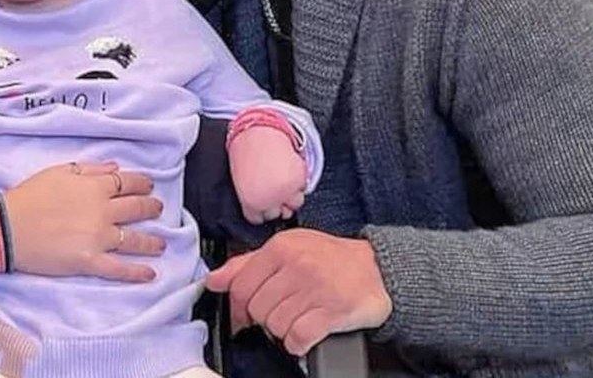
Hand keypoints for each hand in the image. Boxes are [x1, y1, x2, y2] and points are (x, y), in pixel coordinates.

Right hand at [5, 162, 164, 282]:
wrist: (7, 226)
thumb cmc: (28, 196)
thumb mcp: (58, 171)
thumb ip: (89, 169)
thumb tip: (115, 167)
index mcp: (94, 186)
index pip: (127, 182)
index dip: (142, 183)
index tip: (149, 185)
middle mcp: (102, 211)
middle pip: (136, 208)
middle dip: (151, 208)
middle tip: (158, 209)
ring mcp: (98, 238)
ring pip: (134, 240)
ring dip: (152, 241)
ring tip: (161, 244)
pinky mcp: (89, 261)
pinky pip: (119, 268)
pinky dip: (137, 272)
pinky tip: (151, 274)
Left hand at [206, 228, 391, 355]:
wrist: (379, 270)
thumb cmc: (330, 260)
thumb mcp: (288, 249)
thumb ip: (248, 263)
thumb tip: (214, 280)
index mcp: (281, 248)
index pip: (241, 286)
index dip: (238, 307)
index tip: (243, 316)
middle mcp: (296, 265)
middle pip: (257, 309)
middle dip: (264, 319)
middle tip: (280, 314)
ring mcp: (315, 289)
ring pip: (275, 325)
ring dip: (282, 331)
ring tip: (297, 320)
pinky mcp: (332, 312)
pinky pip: (297, 338)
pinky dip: (298, 343)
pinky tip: (306, 334)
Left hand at [229, 126, 305, 222]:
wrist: (258, 132)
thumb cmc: (245, 152)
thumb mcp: (240, 181)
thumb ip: (251, 199)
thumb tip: (260, 209)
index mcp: (250, 202)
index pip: (258, 219)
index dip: (260, 210)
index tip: (261, 202)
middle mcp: (269, 200)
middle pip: (276, 214)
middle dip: (275, 203)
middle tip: (272, 188)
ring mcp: (286, 192)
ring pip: (294, 204)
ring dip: (290, 195)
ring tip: (281, 179)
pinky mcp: (299, 180)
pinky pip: (303, 189)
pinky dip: (298, 182)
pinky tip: (288, 171)